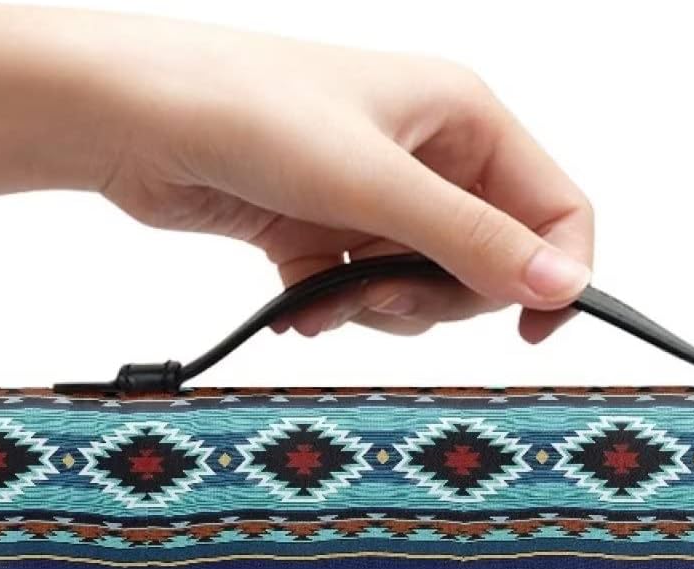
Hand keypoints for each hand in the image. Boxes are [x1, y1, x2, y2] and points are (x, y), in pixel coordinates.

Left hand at [0, 6, 593, 343]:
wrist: (133, 121)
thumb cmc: (250, 113)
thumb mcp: (376, 184)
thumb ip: (472, 242)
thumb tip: (560, 285)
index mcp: (463, 118)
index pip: (555, 208)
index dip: (555, 274)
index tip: (531, 331)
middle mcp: (427, 154)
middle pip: (488, 263)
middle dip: (439, 298)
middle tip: (384, 294)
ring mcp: (375, 197)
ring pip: (422, 291)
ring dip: (379, 311)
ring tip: (327, 294)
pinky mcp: (325, 232)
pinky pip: (362, 297)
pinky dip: (335, 312)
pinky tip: (296, 305)